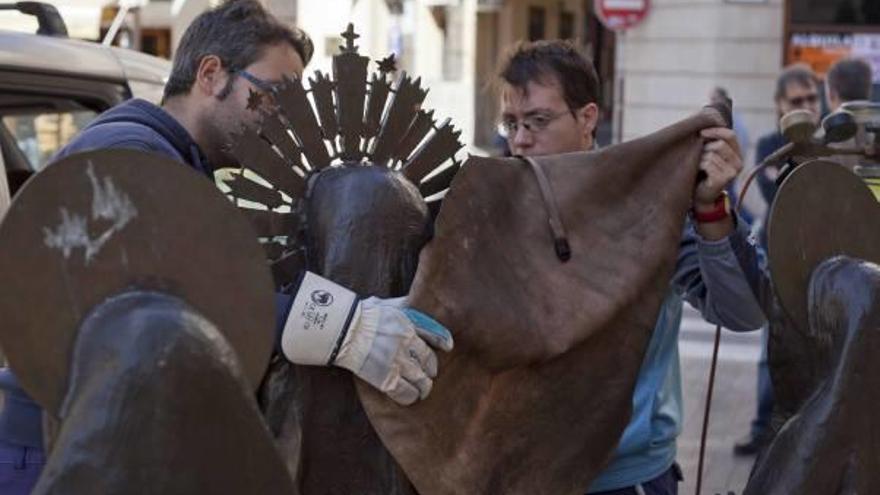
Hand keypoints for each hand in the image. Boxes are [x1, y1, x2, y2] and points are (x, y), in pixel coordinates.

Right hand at [280, 272, 453, 405]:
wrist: (343, 330)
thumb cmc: (363, 314)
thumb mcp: (389, 304)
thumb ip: (406, 305)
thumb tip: (418, 299)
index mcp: (410, 325)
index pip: (437, 336)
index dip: (444, 343)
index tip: (447, 348)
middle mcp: (407, 344)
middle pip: (431, 363)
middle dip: (431, 370)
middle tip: (428, 374)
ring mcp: (398, 363)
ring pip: (422, 381)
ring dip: (424, 387)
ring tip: (422, 390)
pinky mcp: (386, 379)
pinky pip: (406, 393)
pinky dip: (410, 396)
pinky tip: (409, 396)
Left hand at [694, 127, 742, 207]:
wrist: (703, 198)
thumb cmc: (704, 174)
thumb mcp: (710, 155)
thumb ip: (712, 142)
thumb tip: (703, 123)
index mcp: (737, 154)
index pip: (730, 135)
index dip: (716, 130)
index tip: (701, 132)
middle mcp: (739, 162)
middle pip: (720, 144)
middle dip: (705, 148)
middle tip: (699, 156)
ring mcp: (733, 172)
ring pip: (712, 154)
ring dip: (700, 158)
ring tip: (699, 167)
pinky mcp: (724, 179)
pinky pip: (708, 164)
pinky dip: (700, 165)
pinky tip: (699, 172)